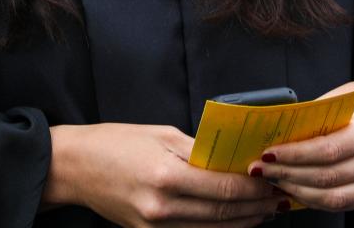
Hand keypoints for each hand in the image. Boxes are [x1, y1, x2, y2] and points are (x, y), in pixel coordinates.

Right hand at [45, 123, 286, 226]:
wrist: (73, 168)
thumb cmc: (115, 143)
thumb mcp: (160, 134)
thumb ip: (199, 150)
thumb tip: (235, 160)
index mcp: (166, 176)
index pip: (225, 188)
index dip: (255, 188)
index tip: (274, 180)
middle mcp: (163, 208)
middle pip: (225, 214)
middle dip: (257, 207)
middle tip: (280, 198)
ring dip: (244, 222)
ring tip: (265, 210)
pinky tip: (235, 219)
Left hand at [256, 79, 353, 212]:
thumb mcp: (333, 104)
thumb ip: (308, 122)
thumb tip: (270, 138)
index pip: (329, 149)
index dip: (295, 155)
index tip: (268, 154)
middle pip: (329, 177)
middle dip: (289, 174)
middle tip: (262, 169)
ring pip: (334, 197)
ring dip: (297, 191)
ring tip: (274, 180)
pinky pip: (340, 205)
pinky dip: (312, 200)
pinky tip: (293, 190)